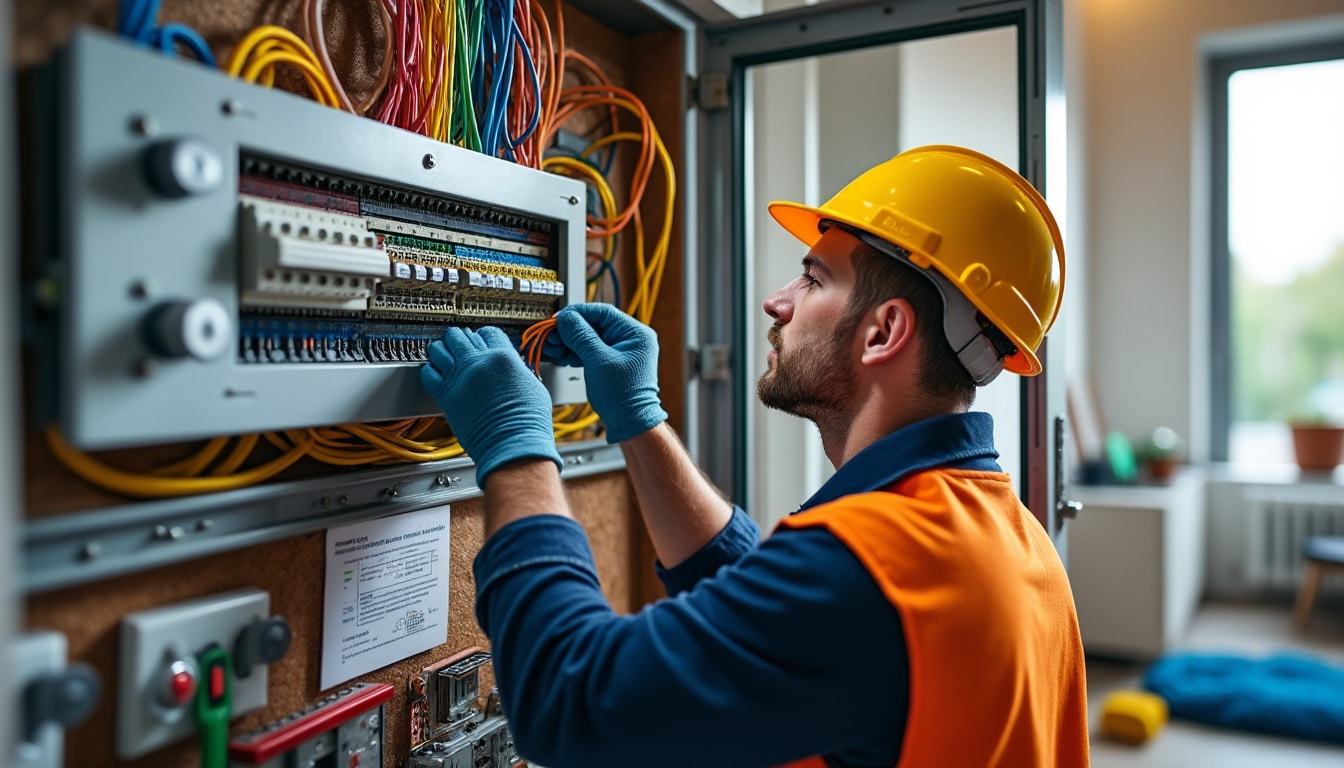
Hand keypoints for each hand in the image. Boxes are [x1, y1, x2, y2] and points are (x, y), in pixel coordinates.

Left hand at [420, 326, 560, 485]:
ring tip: (444, 354)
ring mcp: (460, 377)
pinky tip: (435, 374)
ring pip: (440, 349)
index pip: (488, 332)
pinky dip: (430, 370)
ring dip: (442, 350)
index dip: (484, 335)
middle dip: (460, 339)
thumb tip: (512, 368)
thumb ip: (517, 370)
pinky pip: (428, 373)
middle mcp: (479, 363)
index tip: (481, 340)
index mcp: (503, 357)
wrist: (513, 444)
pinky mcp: (446, 395)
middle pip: (460, 335)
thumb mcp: (532, 385)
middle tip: (459, 345)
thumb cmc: (527, 422)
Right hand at [543, 303, 666, 442]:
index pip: (602, 312)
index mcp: (635, 333)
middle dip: (569, 331)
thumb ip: (581, 336)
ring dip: (568, 342)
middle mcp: (630, 340)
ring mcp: (621, 352)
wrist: (629, 425)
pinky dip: (574, 352)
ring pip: (589, 339)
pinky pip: (590, 351)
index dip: (577, 314)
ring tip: (551, 347)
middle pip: (593, 325)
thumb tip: (566, 318)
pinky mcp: (611, 365)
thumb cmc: (623, 398)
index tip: (558, 318)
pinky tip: (560, 355)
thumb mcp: (598, 361)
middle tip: (550, 335)